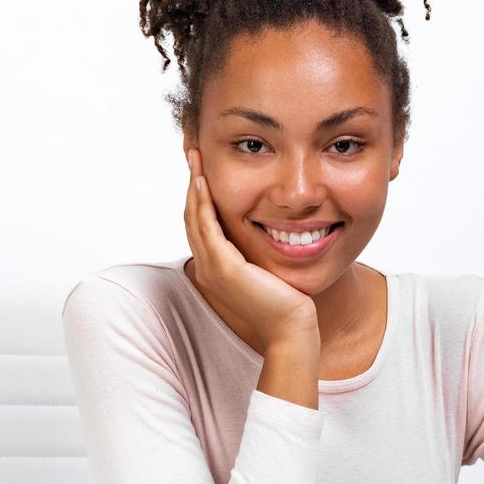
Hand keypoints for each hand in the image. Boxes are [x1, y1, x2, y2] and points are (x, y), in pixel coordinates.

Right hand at [184, 147, 318, 350]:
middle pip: (191, 216)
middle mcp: (206, 268)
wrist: (292, 330)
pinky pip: (206, 228)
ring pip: (194, 218)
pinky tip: (203, 183)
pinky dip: (202, 204)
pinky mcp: (223, 269)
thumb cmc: (286, 303)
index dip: (198, 195)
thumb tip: (268, 229)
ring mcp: (212, 269)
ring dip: (192, 186)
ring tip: (194, 158)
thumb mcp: (267, 270)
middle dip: (191, 183)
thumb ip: (258, 252)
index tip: (202, 168)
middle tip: (193, 153)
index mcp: (214, 268)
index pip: (200, 224)